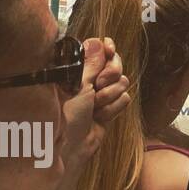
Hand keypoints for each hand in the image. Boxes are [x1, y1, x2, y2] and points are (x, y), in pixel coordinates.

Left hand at [60, 38, 130, 176]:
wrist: (68, 147)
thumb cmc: (64, 115)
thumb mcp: (77, 84)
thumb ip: (91, 62)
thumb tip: (98, 41)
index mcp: (75, 69)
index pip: (97, 49)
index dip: (107, 49)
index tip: (110, 49)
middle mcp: (87, 79)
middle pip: (114, 63)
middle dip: (110, 75)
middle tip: (99, 85)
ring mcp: (99, 94)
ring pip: (122, 82)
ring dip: (110, 96)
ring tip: (95, 108)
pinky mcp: (109, 107)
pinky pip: (124, 99)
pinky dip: (113, 108)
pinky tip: (100, 117)